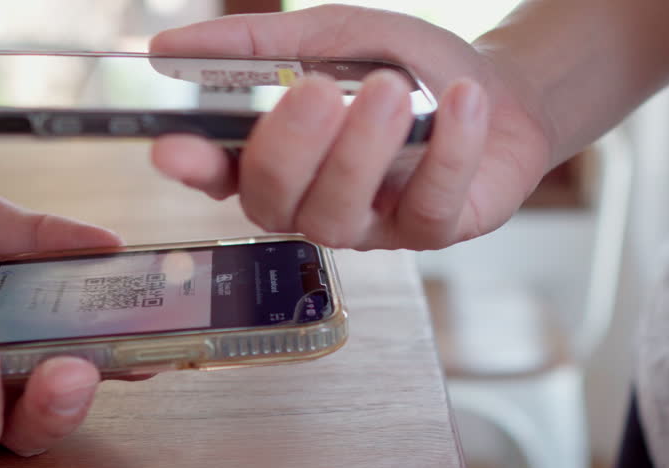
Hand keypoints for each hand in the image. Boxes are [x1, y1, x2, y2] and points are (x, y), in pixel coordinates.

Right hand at [149, 4, 553, 249]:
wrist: (500, 89)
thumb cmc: (407, 68)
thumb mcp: (332, 36)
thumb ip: (258, 44)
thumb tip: (168, 45)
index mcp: (280, 158)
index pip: (222, 175)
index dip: (196, 168)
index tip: (174, 148)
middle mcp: (315, 202)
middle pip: (274, 202)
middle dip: (289, 148)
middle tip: (316, 90)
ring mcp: (372, 226)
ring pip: (340, 215)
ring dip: (362, 151)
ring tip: (391, 90)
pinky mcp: (432, 231)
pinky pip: (428, 208)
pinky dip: (448, 151)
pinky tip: (462, 102)